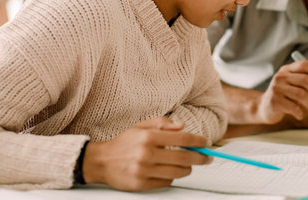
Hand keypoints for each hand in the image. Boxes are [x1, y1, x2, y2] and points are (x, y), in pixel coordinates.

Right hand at [82, 117, 210, 190]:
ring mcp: (144, 171)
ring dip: (187, 168)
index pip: (182, 139)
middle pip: (184, 158)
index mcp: (148, 137)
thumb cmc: (124, 143)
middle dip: (200, 158)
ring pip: (178, 172)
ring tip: (187, 164)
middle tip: (206, 157)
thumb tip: (183, 126)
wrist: (101, 162)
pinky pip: (167, 182)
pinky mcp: (142, 185)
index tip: (205, 143)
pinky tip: (167, 170)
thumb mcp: (141, 126)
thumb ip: (162, 123)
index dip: (198, 141)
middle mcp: (147, 154)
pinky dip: (171, 176)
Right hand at [257, 60, 307, 123]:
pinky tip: (300, 115)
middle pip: (305, 80)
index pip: (304, 65)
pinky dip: (300, 112)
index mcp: (287, 70)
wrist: (264, 107)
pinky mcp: (274, 101)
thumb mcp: (295, 84)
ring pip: (301, 94)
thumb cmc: (285, 96)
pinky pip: (294, 107)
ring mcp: (276, 88)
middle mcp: (281, 76)